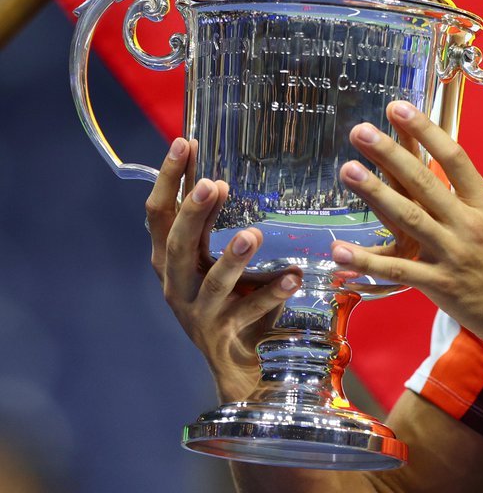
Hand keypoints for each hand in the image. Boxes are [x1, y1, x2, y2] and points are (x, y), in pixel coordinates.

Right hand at [145, 138, 300, 400]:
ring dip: (232, 257)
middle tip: (210, 184)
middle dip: (192, 214)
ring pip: (213, 283)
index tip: (184, 142)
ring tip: (253, 234)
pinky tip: (293, 277)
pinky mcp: (227, 336)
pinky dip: (272, 294)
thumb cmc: (232, 303)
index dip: (168, 179)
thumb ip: (216, 226)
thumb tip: (220, 177)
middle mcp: (178, 285)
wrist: (242, 369)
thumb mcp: (216, 262)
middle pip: (177, 245)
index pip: (159, 214)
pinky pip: (252, 311)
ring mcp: (200, 313)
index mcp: (171, 261)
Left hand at [331, 101, 482, 345]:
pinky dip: (366, 261)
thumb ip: (469, 200)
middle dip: (391, 154)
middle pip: (425, 182)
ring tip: (348, 170)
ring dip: (375, 194)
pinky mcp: (439, 284)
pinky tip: (339, 250)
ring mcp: (452, 253)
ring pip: (409, 218)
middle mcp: (467, 223)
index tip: (399, 109)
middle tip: (362, 131)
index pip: (454, 158)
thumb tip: (441, 173)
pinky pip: (397, 271)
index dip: (425, 131)